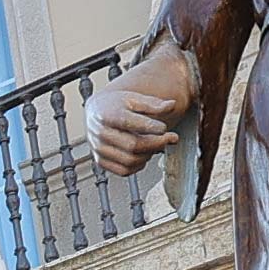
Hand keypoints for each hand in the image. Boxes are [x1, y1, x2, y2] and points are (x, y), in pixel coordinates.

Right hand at [91, 46, 198, 175]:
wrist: (96, 113)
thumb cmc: (116, 105)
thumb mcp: (134, 98)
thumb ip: (153, 104)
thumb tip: (172, 105)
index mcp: (107, 114)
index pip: (130, 123)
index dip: (150, 127)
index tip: (164, 127)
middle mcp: (100, 133)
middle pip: (132, 145)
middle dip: (156, 143)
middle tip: (170, 138)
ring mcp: (99, 149)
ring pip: (130, 160)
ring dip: (148, 154)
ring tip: (155, 145)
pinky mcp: (100, 161)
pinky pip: (123, 171)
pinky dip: (138, 166)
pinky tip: (144, 155)